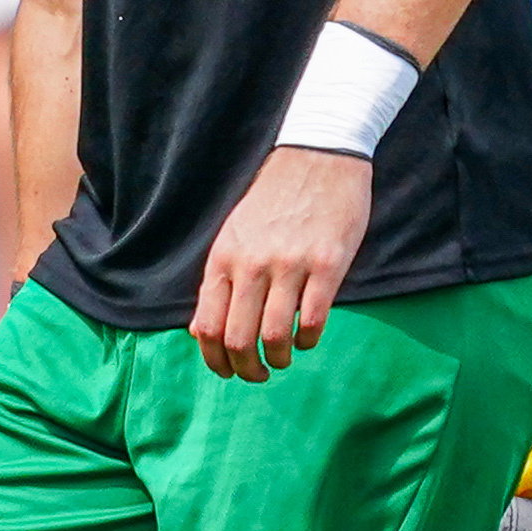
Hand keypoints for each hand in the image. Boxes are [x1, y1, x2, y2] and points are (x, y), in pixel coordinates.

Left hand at [197, 146, 372, 379]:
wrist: (318, 156)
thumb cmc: (275, 199)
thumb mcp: (234, 235)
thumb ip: (222, 280)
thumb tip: (205, 331)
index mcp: (224, 259)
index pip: (207, 327)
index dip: (216, 361)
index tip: (229, 371)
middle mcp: (252, 264)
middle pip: (238, 339)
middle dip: (247, 370)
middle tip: (259, 375)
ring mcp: (290, 265)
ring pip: (274, 336)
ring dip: (278, 359)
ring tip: (284, 359)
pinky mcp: (327, 264)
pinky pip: (312, 320)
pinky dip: (308, 340)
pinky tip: (308, 337)